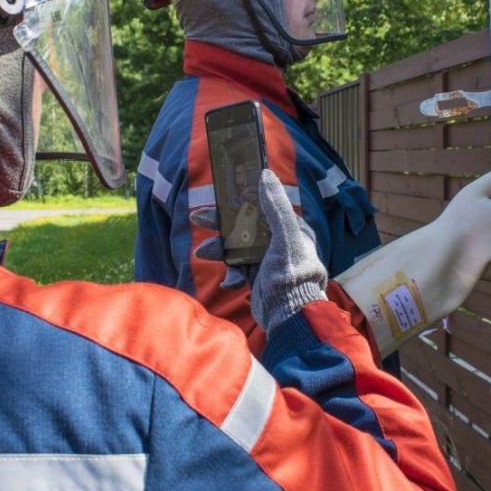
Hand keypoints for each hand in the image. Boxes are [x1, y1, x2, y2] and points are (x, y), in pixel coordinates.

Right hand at [192, 170, 327, 333]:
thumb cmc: (292, 275)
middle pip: (244, 225)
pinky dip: (230, 273)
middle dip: (220, 224)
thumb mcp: (286, 237)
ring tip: (202, 252)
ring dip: (219, 248)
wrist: (290, 316)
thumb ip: (276, 207)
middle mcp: (278, 241)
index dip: (240, 200)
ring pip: (236, 246)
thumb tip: (266, 175)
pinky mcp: (257, 276)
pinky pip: (237, 268)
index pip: (262, 207)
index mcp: (289, 228)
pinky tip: (230, 282)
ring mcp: (267, 259)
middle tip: (198, 218)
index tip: (221, 196)